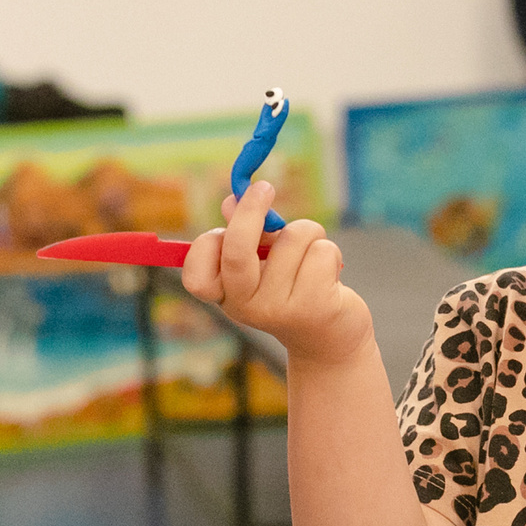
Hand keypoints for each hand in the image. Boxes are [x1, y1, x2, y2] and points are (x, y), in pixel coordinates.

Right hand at [180, 180, 373, 365]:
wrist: (329, 338)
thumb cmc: (292, 289)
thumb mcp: (264, 263)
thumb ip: (248, 234)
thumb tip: (232, 200)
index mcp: (227, 295)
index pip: (196, 275)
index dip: (206, 244)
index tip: (224, 221)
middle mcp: (246, 306)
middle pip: (237, 250)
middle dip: (250, 211)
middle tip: (264, 187)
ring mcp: (280, 309)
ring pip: (293, 238)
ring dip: (308, 234)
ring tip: (310, 257)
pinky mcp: (316, 306)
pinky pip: (321, 250)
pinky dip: (329, 251)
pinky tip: (328, 274)